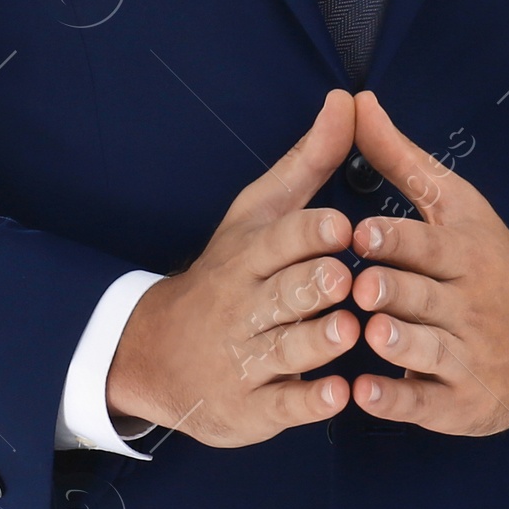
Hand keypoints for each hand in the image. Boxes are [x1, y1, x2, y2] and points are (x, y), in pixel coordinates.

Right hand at [105, 89, 360, 445]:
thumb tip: (347, 100)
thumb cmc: (231, 271)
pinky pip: (284, 406)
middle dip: (315, 286)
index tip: (344, 226)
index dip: (312, 233)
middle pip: (284, 293)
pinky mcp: (254, 408)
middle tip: (347, 281)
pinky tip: (340, 395)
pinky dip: (311, 402)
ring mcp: (247, 359)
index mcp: (251, 254)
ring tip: (347, 331)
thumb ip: (310, 161)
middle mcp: (246, 305)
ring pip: (285, 349)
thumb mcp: (260, 212)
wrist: (160, 351)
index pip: (281, 239)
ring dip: (318, 341)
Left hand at [346, 90, 508, 432]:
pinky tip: (364, 395)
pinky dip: (396, 398)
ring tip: (370, 334)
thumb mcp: (454, 204)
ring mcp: (466, 354)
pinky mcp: (459, 401)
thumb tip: (357, 102)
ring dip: (398, 343)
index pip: (428, 244)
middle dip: (393, 291)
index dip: (395, 240)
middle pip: (424, 295)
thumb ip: (400, 159)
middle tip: (361, 287)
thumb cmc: (488, 259)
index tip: (362, 233)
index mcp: (463, 251)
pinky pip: (425, 401)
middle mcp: (467, 302)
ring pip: (427, 348)